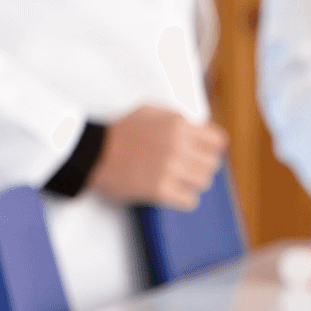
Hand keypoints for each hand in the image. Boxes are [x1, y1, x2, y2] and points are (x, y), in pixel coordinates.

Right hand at [87, 105, 225, 209]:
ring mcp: (170, 169)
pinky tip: (172, 191)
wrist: (93, 152)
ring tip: (179, 180)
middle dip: (201, 166)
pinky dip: (184, 198)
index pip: (217, 141)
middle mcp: (178, 146)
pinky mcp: (160, 190)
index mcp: (178, 124)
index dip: (212, 148)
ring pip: (204, 182)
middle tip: (187, 168)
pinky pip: (190, 200)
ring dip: (193, 182)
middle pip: (212, 163)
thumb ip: (177, 117)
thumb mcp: (149, 110)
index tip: (203, 152)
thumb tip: (200, 128)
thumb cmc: (120, 130)